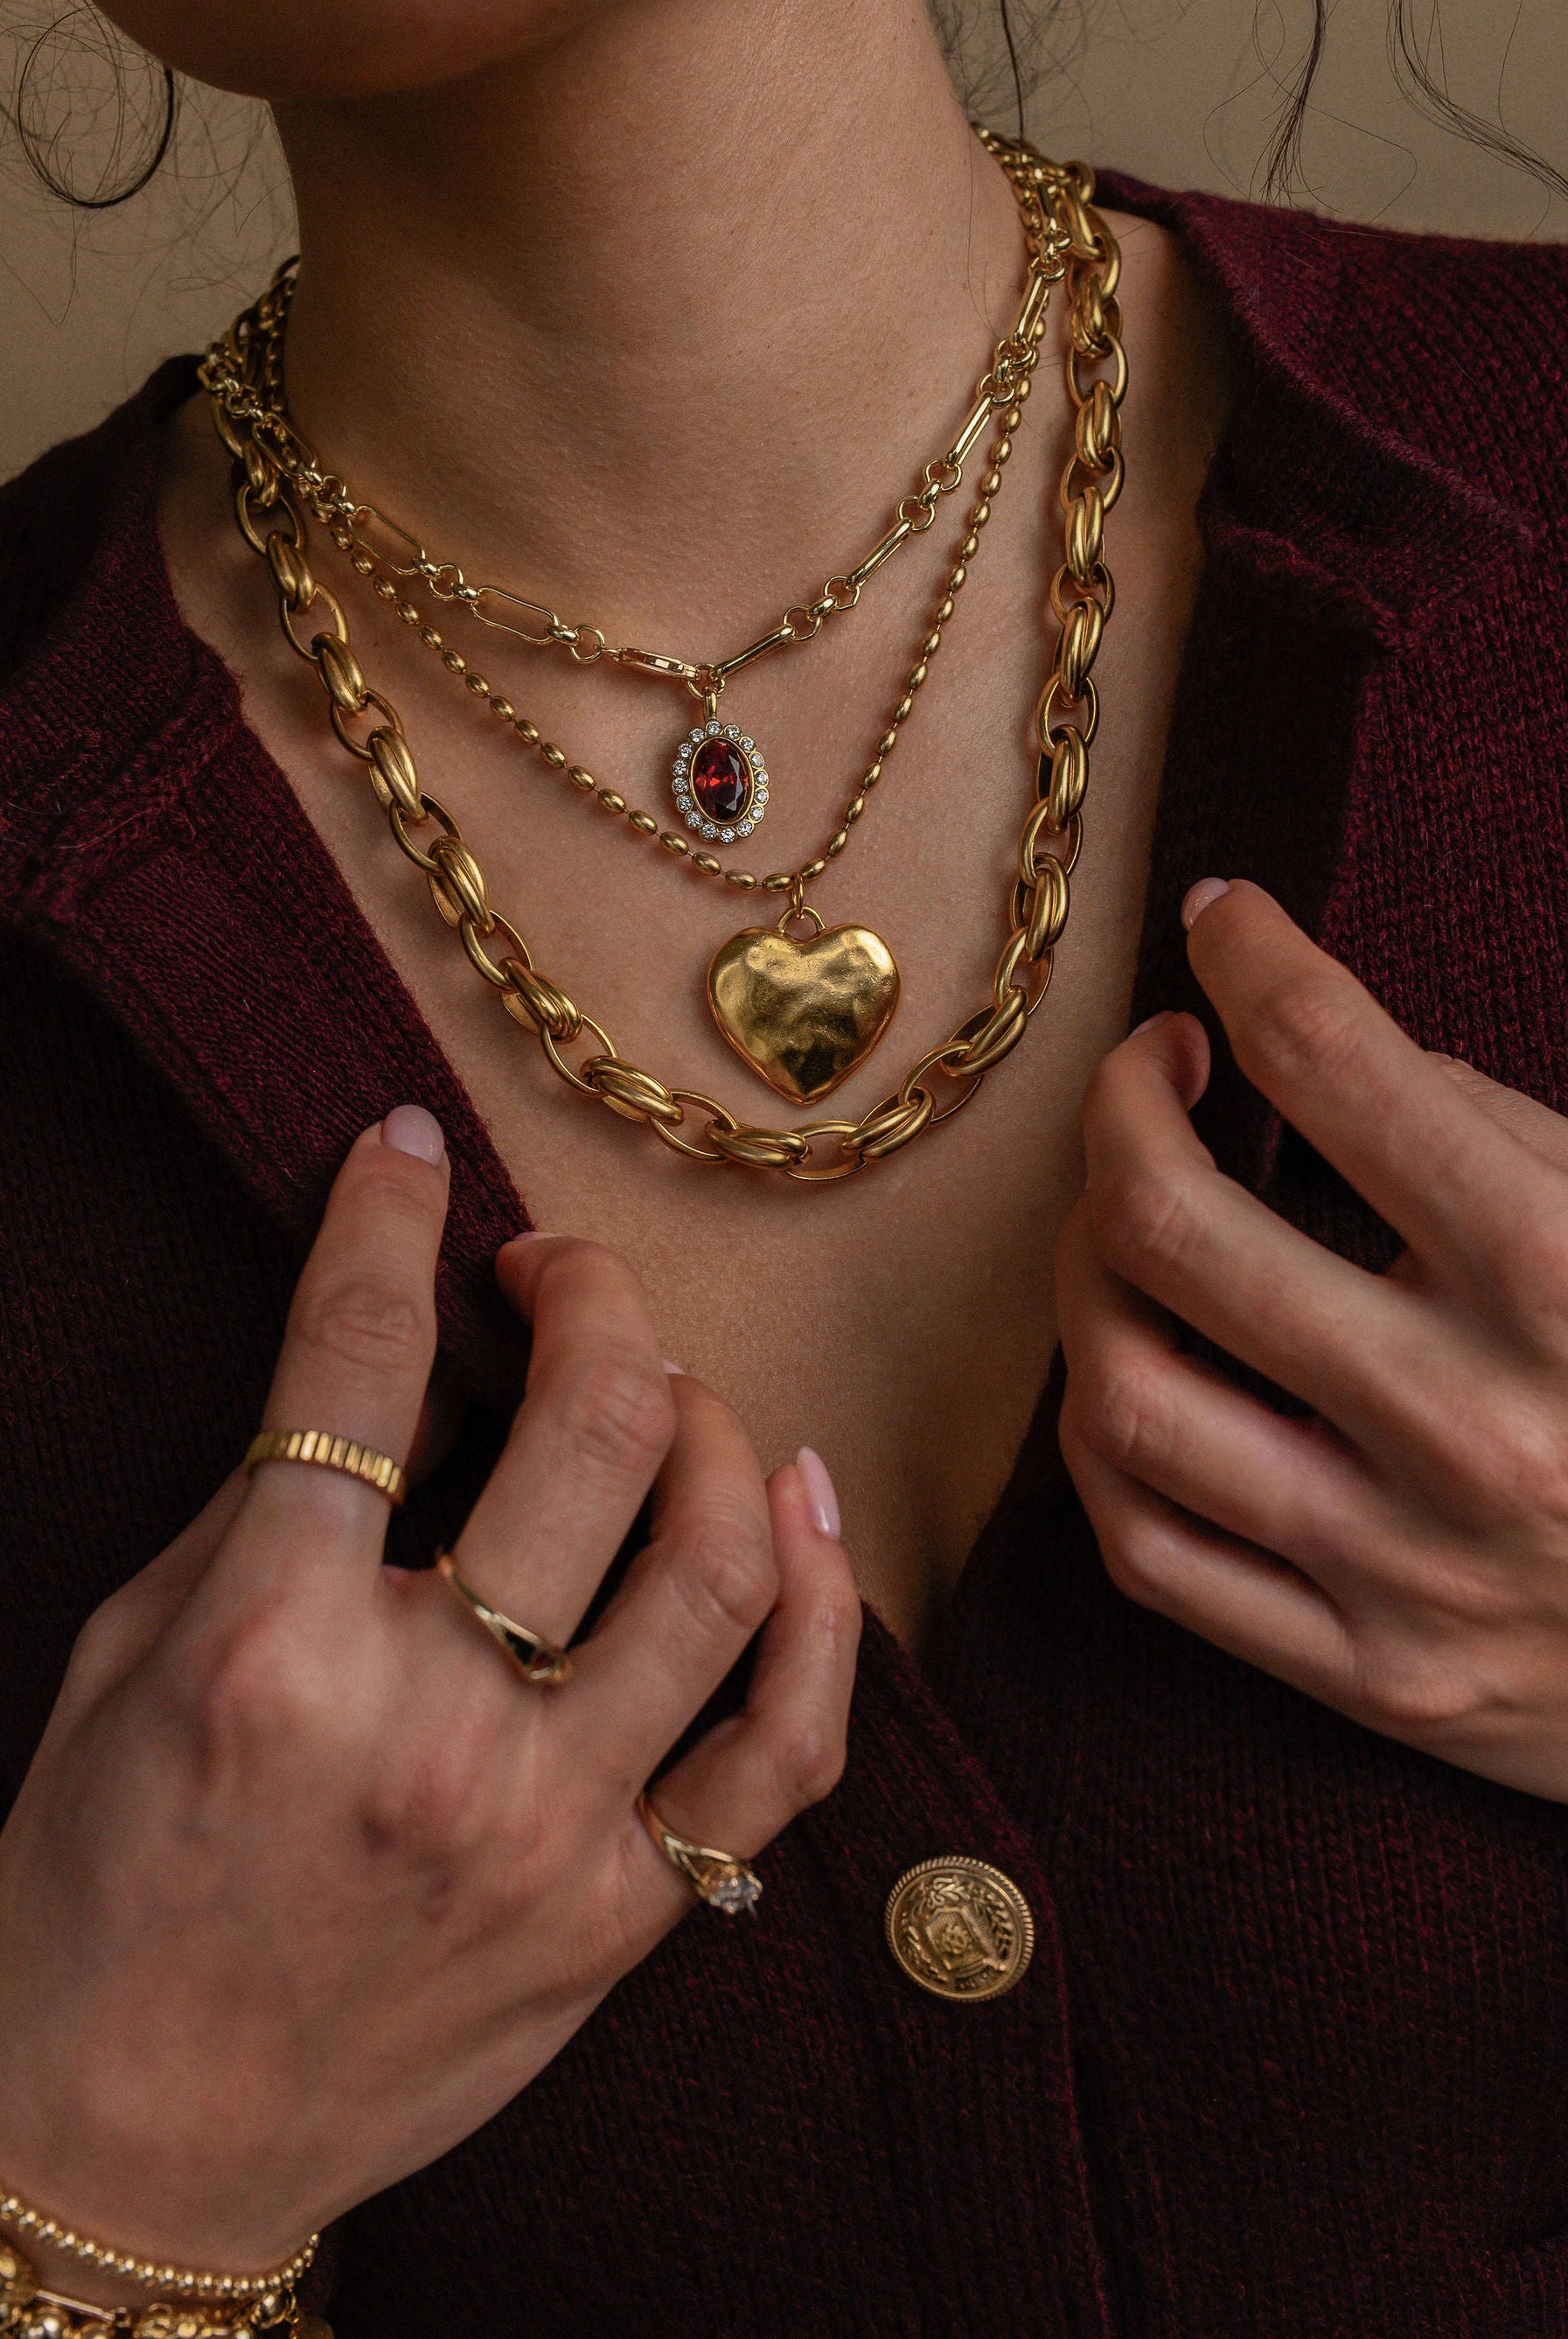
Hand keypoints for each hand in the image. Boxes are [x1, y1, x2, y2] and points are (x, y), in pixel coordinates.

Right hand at [0, 1110, 858, 2294]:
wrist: (132, 2143)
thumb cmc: (98, 1887)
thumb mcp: (126, 1657)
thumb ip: (268, 1506)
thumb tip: (408, 1364)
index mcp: (271, 1651)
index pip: (352, 1363)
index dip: (385, 1220)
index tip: (408, 1154)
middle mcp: (430, 1731)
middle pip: (591, 1434)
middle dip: (591, 1296)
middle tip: (557, 1271)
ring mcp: (550, 1827)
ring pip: (716, 1562)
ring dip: (711, 1419)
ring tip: (665, 1382)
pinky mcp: (623, 1914)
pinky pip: (786, 1747)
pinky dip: (818, 1606)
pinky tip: (798, 1501)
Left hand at [1056, 880, 1567, 1802]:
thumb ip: (1498, 1129)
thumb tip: (1309, 1048)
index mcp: (1565, 1278)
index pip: (1336, 1063)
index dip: (1249, 957)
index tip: (1223, 924)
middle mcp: (1475, 1426)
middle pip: (1173, 1227)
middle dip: (1120, 1108)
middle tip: (1151, 1068)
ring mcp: (1411, 1568)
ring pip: (1125, 1395)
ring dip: (1082, 1272)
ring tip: (1120, 1217)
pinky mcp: (1372, 1676)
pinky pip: (1148, 1552)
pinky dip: (1098, 1443)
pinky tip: (1126, 1367)